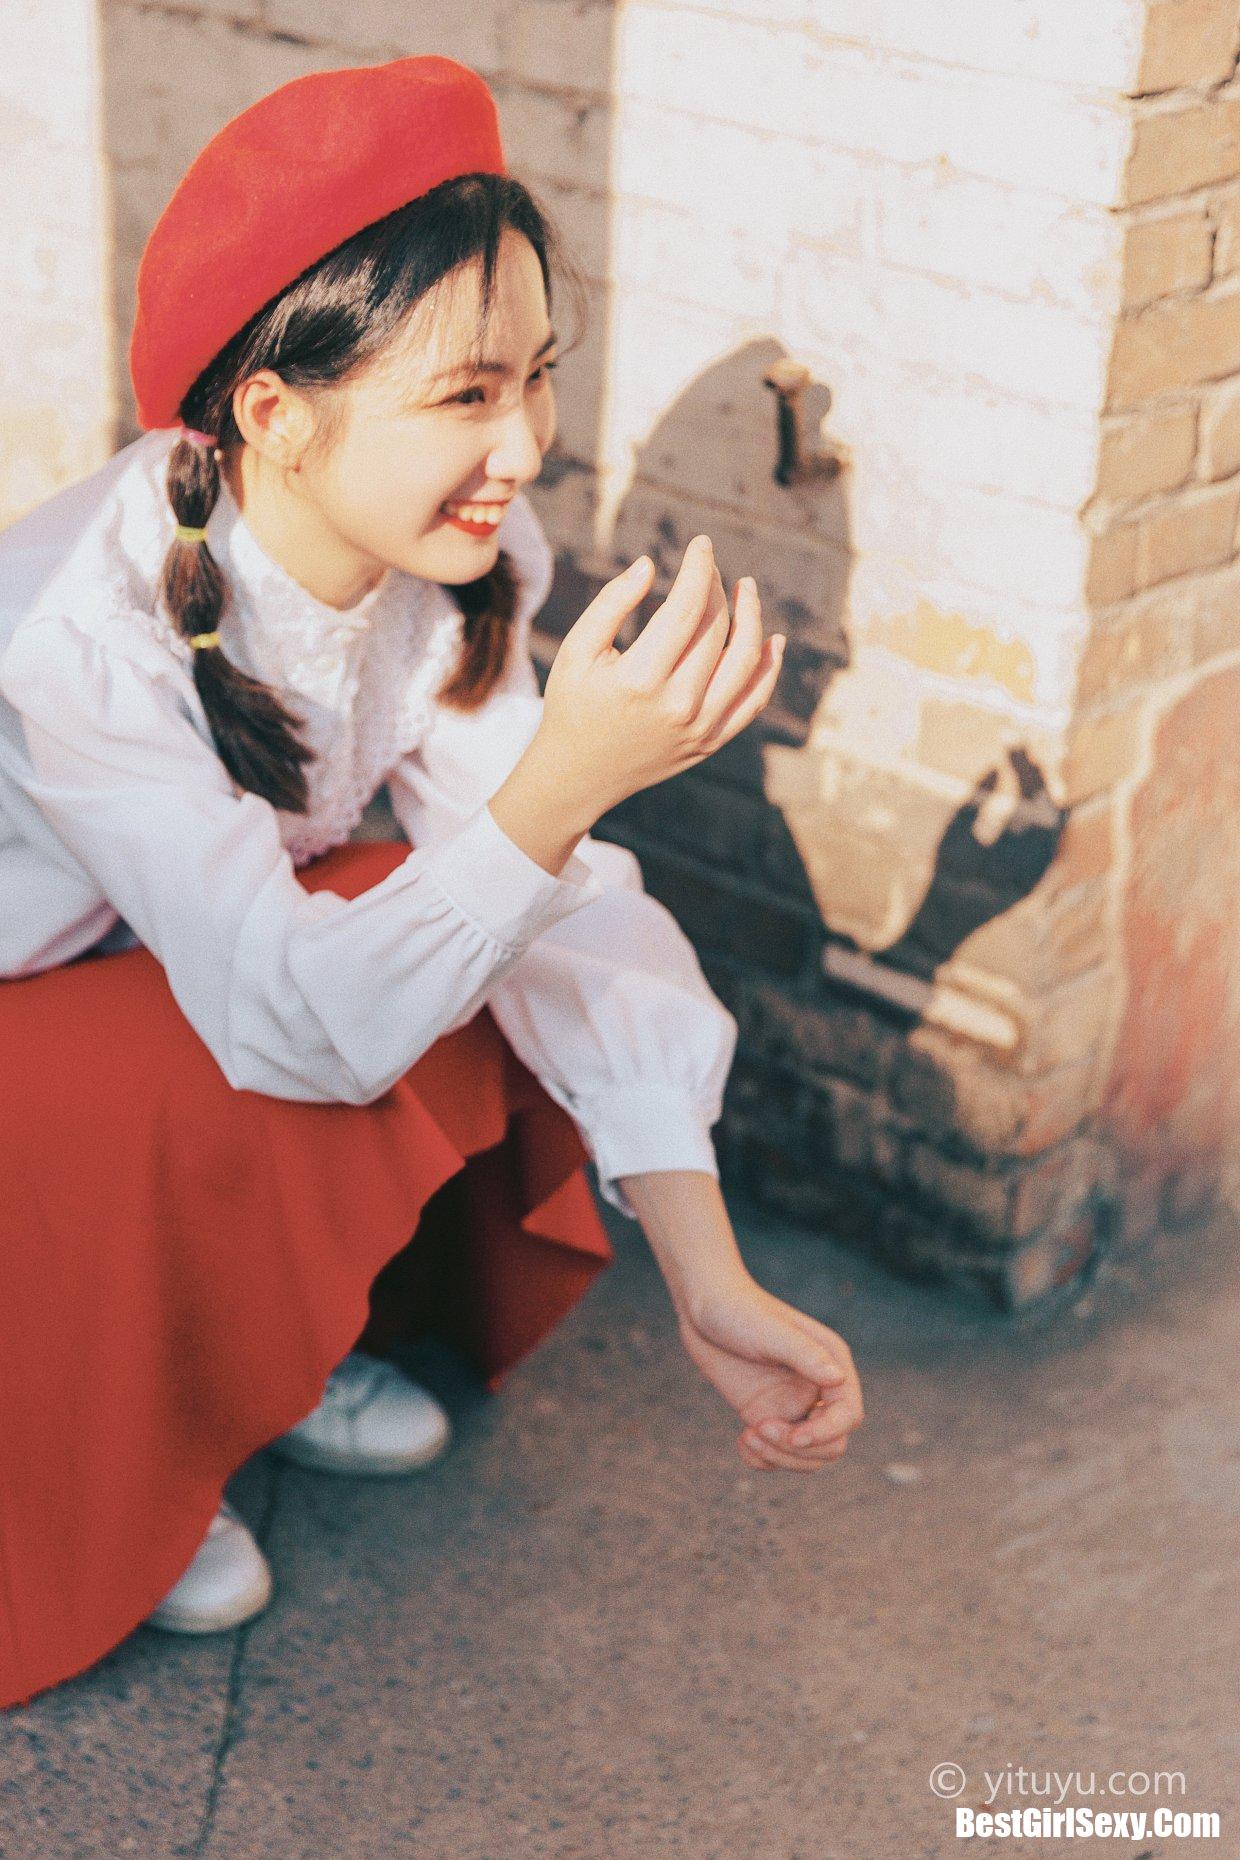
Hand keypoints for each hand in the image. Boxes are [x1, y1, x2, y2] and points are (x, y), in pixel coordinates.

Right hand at [540, 535, 785, 817]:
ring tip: (746, 589)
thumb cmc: (573, 704)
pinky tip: (774, 639)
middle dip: (716, 588)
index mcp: (640, 679)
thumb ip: (612, 603)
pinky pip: (754, 701)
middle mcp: (677, 705)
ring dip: (753, 618)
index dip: (699, 569)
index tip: (702, 544)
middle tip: (708, 568)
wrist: (578, 775)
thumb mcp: (578, 650)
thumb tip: (651, 564)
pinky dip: (769, 668)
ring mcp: (700, 728)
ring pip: (746, 661)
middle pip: (715, 629)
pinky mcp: (711, 742)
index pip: (686, 608)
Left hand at [677, 1276, 863, 1472]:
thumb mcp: (770, 1331)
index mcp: (830, 1364)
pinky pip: (778, 1455)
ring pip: (806, 1456)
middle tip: (759, 1429)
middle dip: (798, 1449)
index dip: (827, 1432)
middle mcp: (817, 1389)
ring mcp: (792, 1405)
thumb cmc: (738, 1309)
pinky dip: (763, 1460)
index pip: (848, 1415)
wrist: (704, 1307)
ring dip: (779, 1458)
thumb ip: (806, 1355)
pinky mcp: (766, 1415)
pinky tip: (741, 1442)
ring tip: (747, 1436)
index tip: (793, 1435)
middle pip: (831, 1444)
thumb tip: (839, 1379)